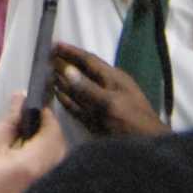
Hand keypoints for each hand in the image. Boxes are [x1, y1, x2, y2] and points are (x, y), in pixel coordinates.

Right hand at [0, 96, 64, 192]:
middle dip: (50, 131)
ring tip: (30, 139)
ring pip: (60, 160)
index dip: (47, 117)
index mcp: (33, 165)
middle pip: (61, 146)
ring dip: (50, 145)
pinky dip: (48, 160)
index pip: (53, 132)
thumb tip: (20, 98)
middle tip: (32, 121)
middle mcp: (48, 178)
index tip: (35, 108)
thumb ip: (8, 123)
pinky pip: (55, 172)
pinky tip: (30, 158)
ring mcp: (50, 191)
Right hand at [51, 42, 168, 137]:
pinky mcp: (97, 120)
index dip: (72, 52)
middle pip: (83, 73)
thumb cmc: (132, 123)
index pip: (89, 61)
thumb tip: (67, 70)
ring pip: (79, 89)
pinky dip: (68, 100)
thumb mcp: (110, 104)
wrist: (146, 148)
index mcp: (114, 79)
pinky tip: (58, 95)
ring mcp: (101, 105)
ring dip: (65, 82)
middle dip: (66, 65)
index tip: (54, 44)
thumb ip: (88, 88)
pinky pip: (79, 106)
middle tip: (46, 58)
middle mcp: (106, 88)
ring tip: (47, 74)